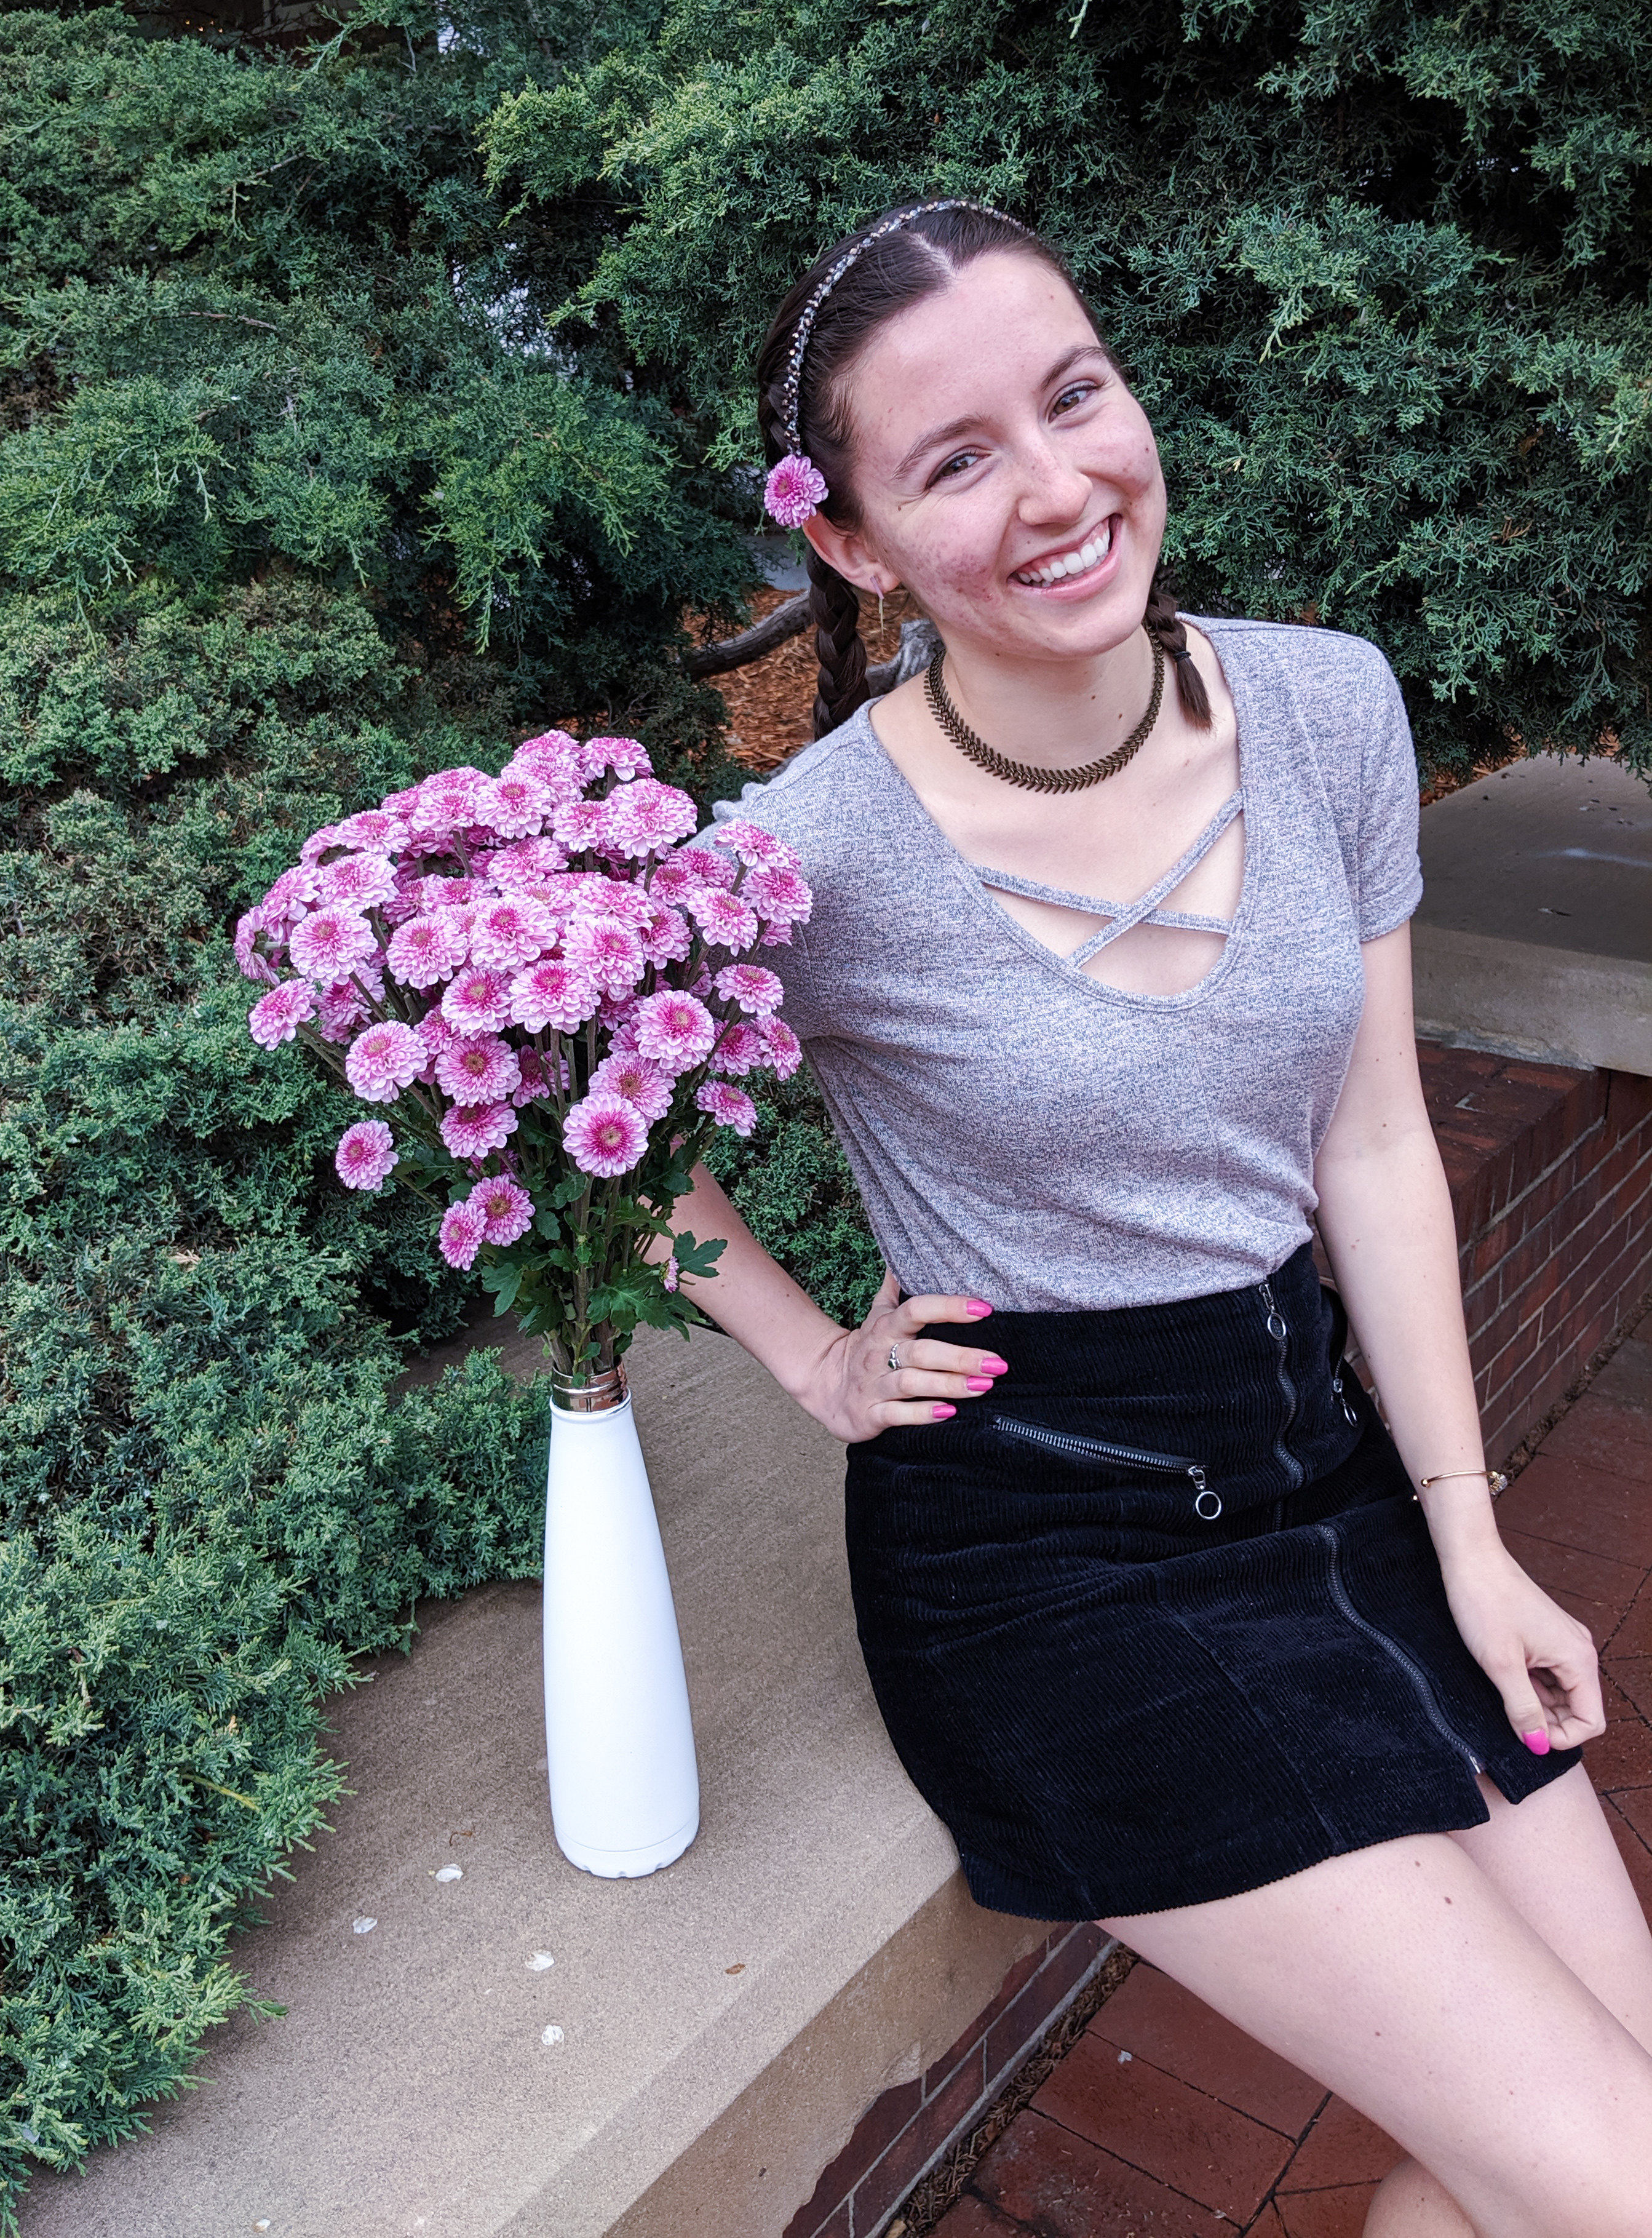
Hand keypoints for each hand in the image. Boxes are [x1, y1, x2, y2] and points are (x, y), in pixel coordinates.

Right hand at [797, 1269, 1006, 1443]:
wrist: (824, 1384)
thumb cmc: (865, 1347)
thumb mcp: (877, 1314)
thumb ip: (896, 1288)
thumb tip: (907, 1253)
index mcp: (886, 1327)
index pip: (917, 1310)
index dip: (949, 1307)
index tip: (983, 1308)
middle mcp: (880, 1354)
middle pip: (921, 1352)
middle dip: (960, 1357)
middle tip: (997, 1363)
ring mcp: (874, 1385)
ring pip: (912, 1384)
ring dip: (949, 1385)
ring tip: (983, 1386)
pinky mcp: (871, 1413)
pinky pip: (897, 1415)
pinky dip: (922, 1415)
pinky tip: (949, 1413)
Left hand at [1441, 1544, 1604, 1754]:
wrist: (1471, 1558)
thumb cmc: (1485, 1602)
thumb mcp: (1500, 1664)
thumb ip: (1523, 1708)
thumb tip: (1538, 1745)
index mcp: (1579, 1658)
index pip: (1591, 1722)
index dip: (1560, 1737)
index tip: (1526, 1734)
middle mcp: (1579, 1650)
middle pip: (1578, 1709)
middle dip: (1548, 1721)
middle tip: (1509, 1714)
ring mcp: (1563, 1642)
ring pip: (1561, 1693)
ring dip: (1537, 1703)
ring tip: (1503, 1690)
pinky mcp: (1546, 1637)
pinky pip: (1548, 1675)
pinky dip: (1530, 1685)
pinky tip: (1505, 1677)